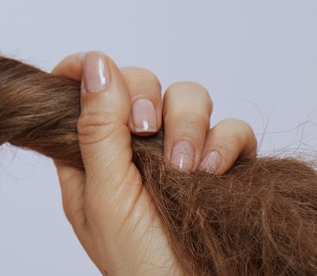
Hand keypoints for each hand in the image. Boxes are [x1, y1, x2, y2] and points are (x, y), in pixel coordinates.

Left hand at [51, 51, 256, 274]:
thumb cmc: (136, 263)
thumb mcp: (103, 194)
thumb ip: (97, 128)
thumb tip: (94, 62)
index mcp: (91, 152)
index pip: (84, 90)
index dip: (87, 70)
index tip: (91, 66)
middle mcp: (135, 147)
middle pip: (141, 83)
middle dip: (145, 97)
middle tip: (144, 129)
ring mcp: (180, 154)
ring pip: (188, 97)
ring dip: (188, 123)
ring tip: (185, 167)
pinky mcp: (222, 166)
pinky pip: (232, 129)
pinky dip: (225, 142)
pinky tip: (211, 172)